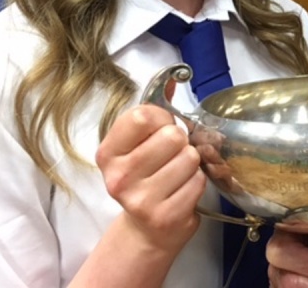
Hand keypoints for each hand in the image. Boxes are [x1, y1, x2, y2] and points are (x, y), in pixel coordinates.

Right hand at [95, 104, 205, 254]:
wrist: (145, 230)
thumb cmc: (145, 179)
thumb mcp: (138, 144)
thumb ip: (155, 111)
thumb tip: (176, 77)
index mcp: (109, 153)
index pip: (142, 116)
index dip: (162, 117)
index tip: (162, 128)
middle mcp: (119, 177)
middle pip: (172, 136)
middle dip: (181, 143)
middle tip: (171, 157)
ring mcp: (140, 199)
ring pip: (189, 158)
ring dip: (191, 164)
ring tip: (177, 175)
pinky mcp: (164, 216)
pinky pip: (198, 182)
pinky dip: (196, 183)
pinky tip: (182, 191)